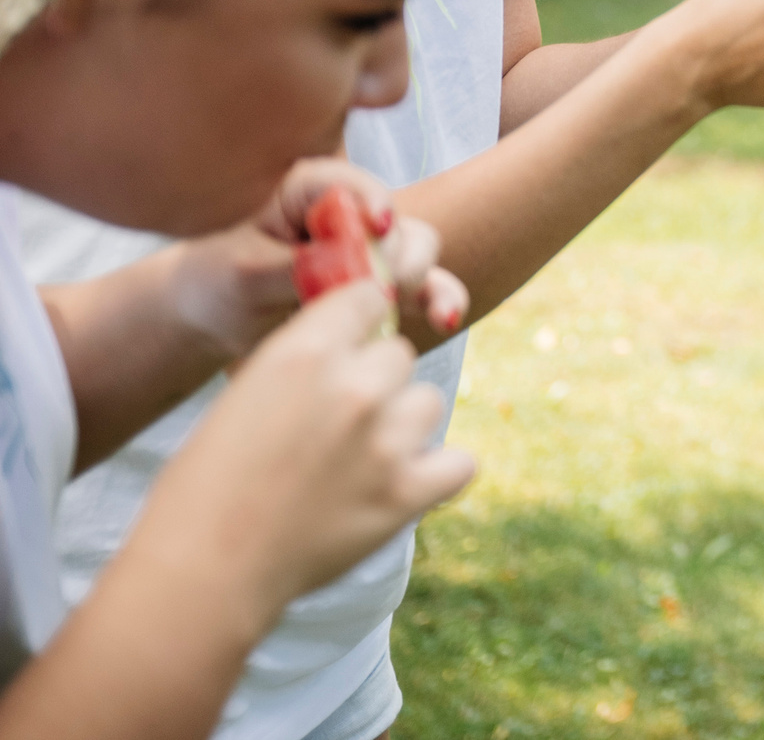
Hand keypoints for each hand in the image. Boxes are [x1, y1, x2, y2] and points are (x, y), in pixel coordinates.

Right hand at [134, 283, 474, 619]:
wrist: (202, 569)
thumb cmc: (207, 483)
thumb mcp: (245, 393)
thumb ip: (306, 361)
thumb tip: (354, 344)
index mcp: (305, 352)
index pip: (371, 297)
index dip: (360, 322)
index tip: (348, 345)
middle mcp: (354, 387)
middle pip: (399, 354)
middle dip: (374, 381)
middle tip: (335, 424)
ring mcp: (386, 441)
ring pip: (427, 402)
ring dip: (402, 425)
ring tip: (358, 461)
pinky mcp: (407, 493)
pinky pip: (459, 462)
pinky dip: (437, 474)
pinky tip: (402, 484)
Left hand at [170, 160, 466, 361]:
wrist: (211, 316)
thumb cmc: (215, 280)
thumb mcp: (241, 274)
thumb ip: (296, 268)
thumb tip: (353, 271)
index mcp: (309, 188)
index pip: (353, 185)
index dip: (373, 203)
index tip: (379, 227)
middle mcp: (350, 212)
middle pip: (399, 221)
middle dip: (398, 253)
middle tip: (378, 286)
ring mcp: (371, 248)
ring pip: (419, 251)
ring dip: (420, 279)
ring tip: (408, 306)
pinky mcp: (382, 283)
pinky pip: (424, 287)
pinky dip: (439, 300)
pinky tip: (446, 318)